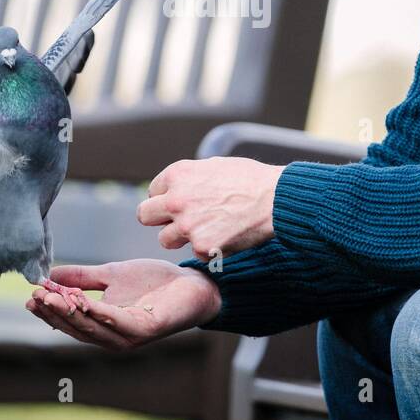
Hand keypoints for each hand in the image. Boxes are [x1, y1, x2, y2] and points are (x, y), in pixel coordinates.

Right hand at [26, 259, 221, 350]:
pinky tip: (84, 303)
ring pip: (93, 328)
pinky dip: (100, 314)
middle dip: (54, 312)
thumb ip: (82, 278)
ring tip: (51, 297)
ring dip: (71, 314)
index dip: (50, 311)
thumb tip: (50, 274)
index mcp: (103, 326)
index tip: (30, 295)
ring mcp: (130, 337)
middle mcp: (114, 338)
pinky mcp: (147, 330)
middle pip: (77, 328)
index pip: (70, 322)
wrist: (192, 284)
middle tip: (35, 296)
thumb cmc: (154, 282)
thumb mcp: (111, 275)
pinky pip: (118, 323)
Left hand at [137, 156, 284, 260]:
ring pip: (165, 239)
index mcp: (177, 174)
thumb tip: (179, 186)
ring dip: (180, 238)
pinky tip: (225, 237)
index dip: (167, 198)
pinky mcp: (201, 247)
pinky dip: (208, 249)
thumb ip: (190, 178)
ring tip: (206, 231)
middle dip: (159, 219)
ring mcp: (187, 225)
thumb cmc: (250, 179)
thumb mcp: (214, 165)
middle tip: (178, 222)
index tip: (182, 203)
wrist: (274, 199)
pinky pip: (194, 253)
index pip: (153, 192)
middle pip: (145, 215)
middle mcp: (175, 199)